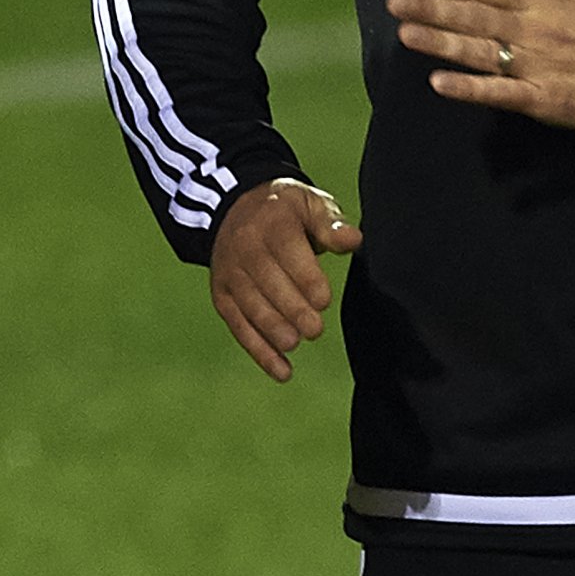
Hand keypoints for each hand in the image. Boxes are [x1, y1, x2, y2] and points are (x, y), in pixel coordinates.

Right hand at [210, 178, 363, 382]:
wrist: (234, 209)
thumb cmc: (285, 212)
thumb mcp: (309, 204)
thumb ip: (331, 225)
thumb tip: (353, 240)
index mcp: (271, 221)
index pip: (285, 250)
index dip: (305, 278)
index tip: (323, 300)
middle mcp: (245, 246)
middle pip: (265, 282)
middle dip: (291, 309)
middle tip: (315, 329)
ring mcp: (229, 272)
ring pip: (250, 306)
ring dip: (271, 329)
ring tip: (293, 343)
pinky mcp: (222, 295)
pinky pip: (239, 326)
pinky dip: (259, 351)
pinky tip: (282, 371)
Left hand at [385, 0, 574, 130]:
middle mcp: (530, 28)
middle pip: (473, 16)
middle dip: (430, 9)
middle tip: (394, 3)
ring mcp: (534, 65)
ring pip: (480, 51)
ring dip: (441, 42)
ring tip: (406, 34)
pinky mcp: (541, 99)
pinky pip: (500, 93)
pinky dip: (470, 88)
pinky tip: (439, 82)